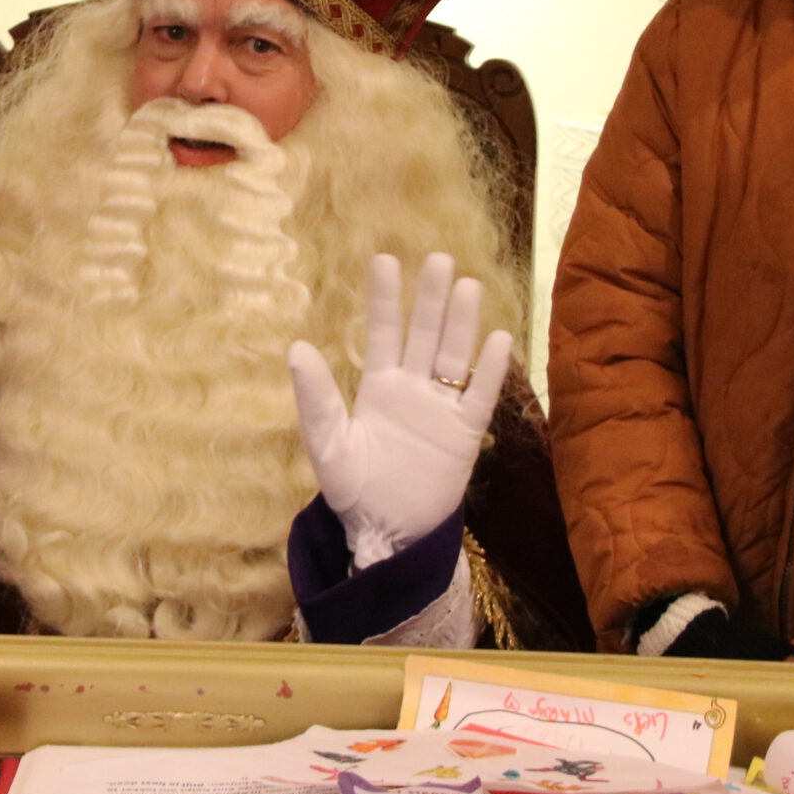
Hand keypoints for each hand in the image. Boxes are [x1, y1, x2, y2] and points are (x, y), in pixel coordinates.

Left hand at [289, 252, 511, 569]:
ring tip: (468, 285)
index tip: (386, 260)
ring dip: (461, 323)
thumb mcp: (327, 444)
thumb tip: (296, 347)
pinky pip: (480, 397)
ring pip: (454, 357)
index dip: (385, 298)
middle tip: (438, 259)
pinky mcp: (465, 435)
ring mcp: (441, 409)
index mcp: (378, 387)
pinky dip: (488, 370)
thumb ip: (315, 399)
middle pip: (425, 334)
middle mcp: (413, 389)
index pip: (384, 332)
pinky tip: (497, 338)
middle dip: (430, 299)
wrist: (388, 535)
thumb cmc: (352, 491)